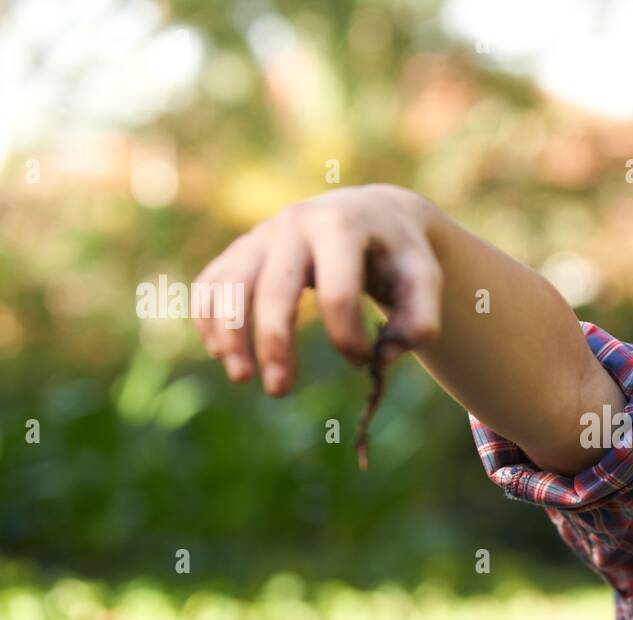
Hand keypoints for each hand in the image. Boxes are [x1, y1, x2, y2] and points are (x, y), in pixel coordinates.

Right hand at [191, 184, 444, 395]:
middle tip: (279, 391)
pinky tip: (220, 352)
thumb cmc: (398, 255)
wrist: (372, 214)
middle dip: (273, 343)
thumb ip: (420, 320)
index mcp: (343, 227)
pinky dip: (209, 316)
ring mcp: (263, 233)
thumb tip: (383, 358)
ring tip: (240, 377)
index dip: (349, 337)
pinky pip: (212, 281)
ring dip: (228, 333)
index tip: (364, 360)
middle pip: (273, 289)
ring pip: (230, 283)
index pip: (338, 292)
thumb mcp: (424, 279)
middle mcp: (295, 223)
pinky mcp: (243, 247)